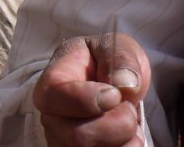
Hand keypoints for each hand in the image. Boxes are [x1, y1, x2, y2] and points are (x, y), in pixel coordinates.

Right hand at [32, 33, 151, 146]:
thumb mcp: (114, 46)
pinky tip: (129, 139)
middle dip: (117, 126)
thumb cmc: (104, 61)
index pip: (55, 98)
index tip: (114, 95)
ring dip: (124, 142)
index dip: (86, 100)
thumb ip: (120, 58)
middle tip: (129, 109)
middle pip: (77, 137)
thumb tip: (126, 84)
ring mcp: (63, 140)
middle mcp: (52, 117)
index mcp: (53, 83)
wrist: (110, 82)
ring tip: (131, 124)